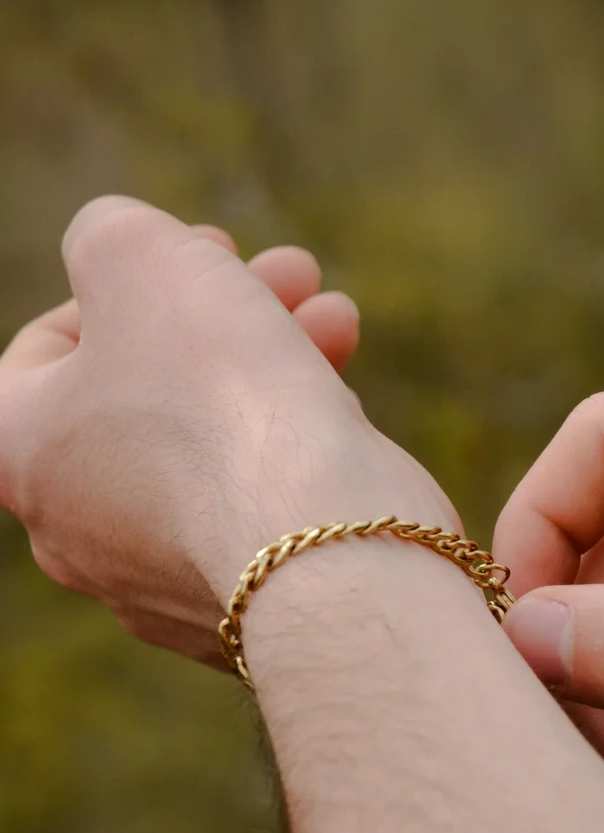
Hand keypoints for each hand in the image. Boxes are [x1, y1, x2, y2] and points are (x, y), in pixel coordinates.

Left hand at [0, 196, 456, 667]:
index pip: (48, 348)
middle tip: (289, 271)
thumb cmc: (219, 400)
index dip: (127, 282)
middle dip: (226, 311)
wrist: (326, 547)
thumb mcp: (140, 258)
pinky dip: (298, 440)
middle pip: (151, 386)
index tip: (206, 249)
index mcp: (22, 453)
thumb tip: (123, 253)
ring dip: (277, 360)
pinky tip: (341, 405)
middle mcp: (80, 528)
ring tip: (337, 316)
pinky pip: (263, 499)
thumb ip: (107, 233)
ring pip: (216, 441)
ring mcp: (165, 576)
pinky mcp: (248, 599)